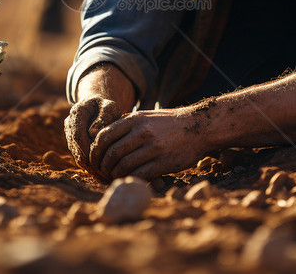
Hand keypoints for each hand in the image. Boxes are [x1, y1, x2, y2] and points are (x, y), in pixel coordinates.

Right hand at [64, 97, 120, 171]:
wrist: (98, 106)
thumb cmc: (107, 107)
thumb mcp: (110, 107)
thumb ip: (104, 116)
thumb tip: (93, 133)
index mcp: (78, 111)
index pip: (77, 132)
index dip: (83, 147)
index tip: (93, 158)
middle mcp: (70, 122)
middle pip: (74, 144)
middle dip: (84, 157)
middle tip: (96, 170)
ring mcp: (70, 132)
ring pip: (74, 150)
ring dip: (84, 160)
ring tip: (97, 171)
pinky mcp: (72, 139)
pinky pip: (77, 152)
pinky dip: (85, 160)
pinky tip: (96, 168)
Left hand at [89, 108, 209, 179]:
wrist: (200, 127)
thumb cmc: (170, 124)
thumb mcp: (146, 117)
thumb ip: (127, 126)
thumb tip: (103, 140)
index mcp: (135, 119)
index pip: (104, 136)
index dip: (95, 151)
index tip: (95, 159)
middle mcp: (142, 132)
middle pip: (111, 153)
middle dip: (102, 166)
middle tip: (102, 172)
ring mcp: (153, 147)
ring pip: (123, 165)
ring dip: (115, 175)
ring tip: (114, 177)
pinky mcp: (163, 162)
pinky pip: (139, 174)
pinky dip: (130, 179)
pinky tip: (129, 180)